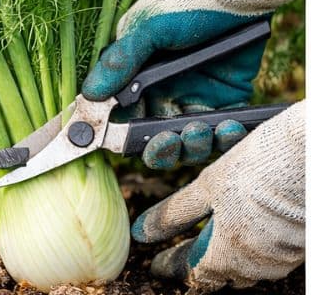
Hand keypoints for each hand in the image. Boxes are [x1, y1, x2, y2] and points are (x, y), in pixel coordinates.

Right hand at [81, 0, 296, 167]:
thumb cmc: (184, 4)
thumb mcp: (147, 30)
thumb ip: (120, 63)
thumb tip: (89, 95)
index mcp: (136, 78)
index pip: (121, 118)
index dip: (119, 136)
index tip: (122, 145)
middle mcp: (162, 93)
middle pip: (155, 139)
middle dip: (161, 149)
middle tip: (169, 141)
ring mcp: (195, 98)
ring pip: (188, 142)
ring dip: (193, 145)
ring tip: (201, 130)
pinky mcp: (227, 100)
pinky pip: (223, 133)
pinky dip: (224, 137)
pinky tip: (227, 126)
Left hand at [132, 100, 304, 291]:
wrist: (309, 160)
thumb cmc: (257, 172)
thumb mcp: (207, 187)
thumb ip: (174, 213)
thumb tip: (142, 233)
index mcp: (229, 255)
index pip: (196, 275)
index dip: (174, 267)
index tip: (157, 265)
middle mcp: (257, 266)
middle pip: (225, 273)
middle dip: (204, 261)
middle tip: (186, 248)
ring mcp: (283, 258)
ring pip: (251, 266)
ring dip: (231, 254)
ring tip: (217, 237)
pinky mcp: (301, 245)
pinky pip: (273, 254)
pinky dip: (256, 244)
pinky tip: (251, 226)